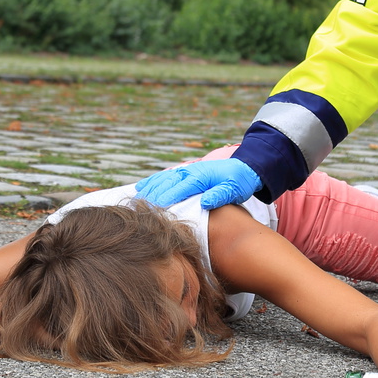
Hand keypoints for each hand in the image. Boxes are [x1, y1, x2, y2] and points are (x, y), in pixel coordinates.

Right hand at [135, 157, 261, 208]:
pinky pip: (165, 177)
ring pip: (162, 179)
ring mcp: (186, 170)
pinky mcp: (184, 172)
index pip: (180, 189)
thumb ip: (220, 195)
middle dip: (152, 196)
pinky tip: (140, 188)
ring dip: (148, 188)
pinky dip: (152, 182)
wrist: (244, 168)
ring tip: (133, 200)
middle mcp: (190, 172)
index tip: (155, 209)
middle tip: (137, 209)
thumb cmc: (239, 182)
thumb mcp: (234, 190)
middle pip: (166, 184)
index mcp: (201, 177)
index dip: (166, 198)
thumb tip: (205, 202)